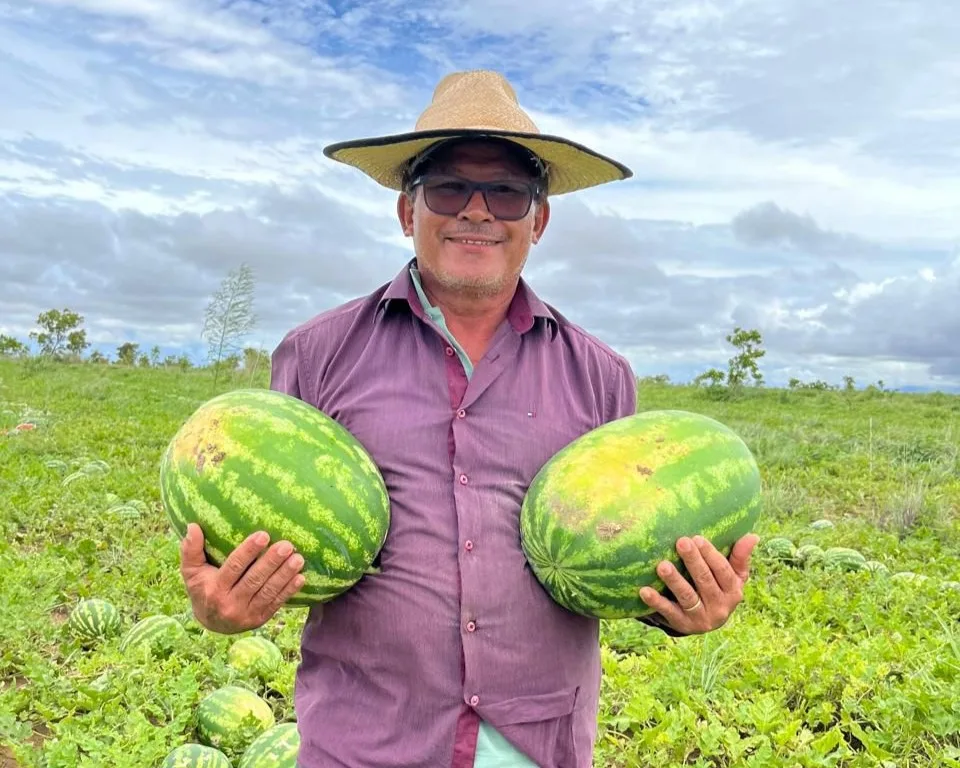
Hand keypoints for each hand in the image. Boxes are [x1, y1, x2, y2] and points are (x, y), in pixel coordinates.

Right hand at [179, 523, 305, 633]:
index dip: (248, 552)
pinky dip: (289, 591)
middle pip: (254, 580)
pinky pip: (276, 604)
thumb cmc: (202, 588)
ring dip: (284, 575)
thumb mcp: (191, 571)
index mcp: (214, 589)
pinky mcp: (259, 619)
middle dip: (272, 562)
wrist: (211, 624)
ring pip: (268, 592)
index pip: (233, 568)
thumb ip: (191, 549)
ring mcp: (246, 614)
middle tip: (287, 545)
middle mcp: (230, 604)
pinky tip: (300, 578)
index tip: (264, 535)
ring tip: (298, 558)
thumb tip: (193, 526)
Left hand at [638, 533, 758, 634]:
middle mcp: (720, 607)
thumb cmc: (719, 588)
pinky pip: (669, 613)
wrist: (707, 620)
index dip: (711, 555)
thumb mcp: (734, 576)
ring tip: (662, 566)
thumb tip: (753, 536)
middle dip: (693, 561)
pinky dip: (656, 602)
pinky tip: (644, 591)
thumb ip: (740, 557)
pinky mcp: (683, 625)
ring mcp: (701, 618)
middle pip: (705, 581)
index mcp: (733, 592)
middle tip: (680, 542)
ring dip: (674, 581)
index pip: (723, 571)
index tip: (697, 538)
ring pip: (687, 597)